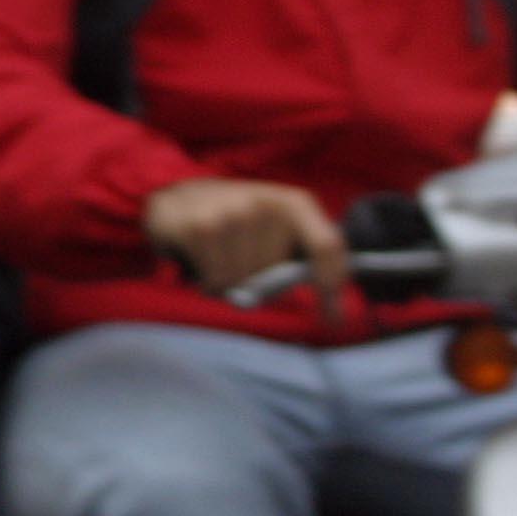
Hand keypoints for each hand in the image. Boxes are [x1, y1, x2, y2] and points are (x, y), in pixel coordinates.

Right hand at [144, 178, 347, 304]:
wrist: (178, 196)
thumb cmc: (238, 222)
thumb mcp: (277, 228)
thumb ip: (307, 262)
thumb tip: (338, 318)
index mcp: (294, 203)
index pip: (327, 245)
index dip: (333, 282)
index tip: (332, 319)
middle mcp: (264, 203)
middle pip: (274, 275)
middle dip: (257, 280)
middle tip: (241, 262)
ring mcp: (230, 213)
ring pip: (243, 282)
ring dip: (229, 283)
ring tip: (219, 260)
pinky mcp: (199, 227)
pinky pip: (215, 281)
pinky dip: (207, 281)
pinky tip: (201, 258)